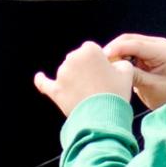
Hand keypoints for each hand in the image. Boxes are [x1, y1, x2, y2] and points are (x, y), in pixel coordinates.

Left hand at [36, 33, 165, 112]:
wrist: (103, 116)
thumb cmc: (116, 92)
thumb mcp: (126, 73)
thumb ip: (119, 63)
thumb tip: (114, 65)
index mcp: (89, 50)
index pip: (92, 50)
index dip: (99, 61)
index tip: (105, 73)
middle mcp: (72, 59)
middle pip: (78, 60)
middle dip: (85, 69)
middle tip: (98, 85)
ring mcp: (62, 75)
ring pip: (67, 73)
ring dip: (74, 79)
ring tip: (88, 93)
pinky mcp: (55, 90)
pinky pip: (44, 83)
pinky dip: (41, 80)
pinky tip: (39, 77)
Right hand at [99, 32, 165, 106]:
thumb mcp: (152, 87)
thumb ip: (135, 75)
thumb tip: (115, 67)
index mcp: (164, 51)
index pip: (137, 45)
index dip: (118, 49)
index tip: (103, 56)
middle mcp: (159, 44)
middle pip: (130, 40)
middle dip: (114, 48)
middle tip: (99, 61)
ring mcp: (153, 47)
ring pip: (127, 43)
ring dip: (115, 52)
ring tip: (103, 64)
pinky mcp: (147, 52)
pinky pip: (129, 50)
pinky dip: (119, 56)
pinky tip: (111, 65)